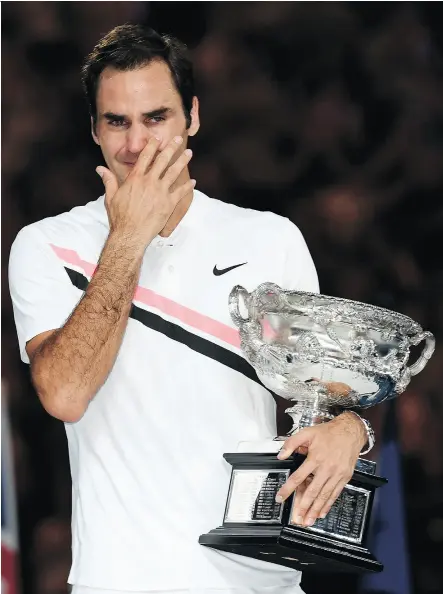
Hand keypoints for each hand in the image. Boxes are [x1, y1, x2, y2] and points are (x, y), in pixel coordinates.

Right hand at [97, 136, 193, 245]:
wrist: (130, 234)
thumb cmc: (119, 217)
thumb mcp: (110, 196)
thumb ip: (108, 180)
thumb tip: (100, 168)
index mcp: (135, 178)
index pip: (145, 156)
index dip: (152, 145)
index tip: (157, 137)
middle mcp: (149, 182)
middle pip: (162, 160)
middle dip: (171, 147)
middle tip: (178, 139)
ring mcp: (160, 192)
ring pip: (174, 173)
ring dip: (182, 161)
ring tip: (189, 154)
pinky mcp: (168, 204)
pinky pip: (180, 192)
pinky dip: (187, 186)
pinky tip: (193, 181)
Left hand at [276, 412, 366, 526]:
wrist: (350, 432)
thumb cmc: (328, 433)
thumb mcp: (307, 432)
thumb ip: (291, 443)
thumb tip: (281, 455)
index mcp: (315, 458)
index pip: (298, 477)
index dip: (288, 489)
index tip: (281, 497)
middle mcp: (326, 468)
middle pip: (312, 491)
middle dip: (304, 506)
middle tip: (297, 517)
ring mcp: (336, 474)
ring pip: (324, 495)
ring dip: (316, 509)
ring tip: (308, 520)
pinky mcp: (344, 477)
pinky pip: (335, 494)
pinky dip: (328, 505)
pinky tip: (322, 512)